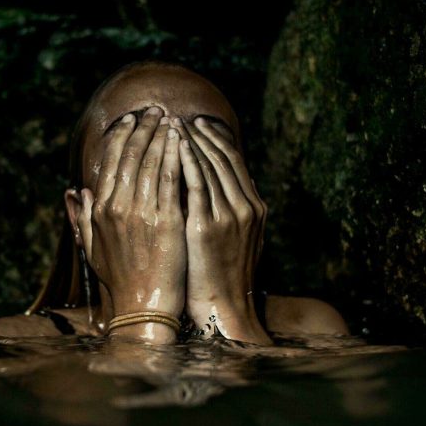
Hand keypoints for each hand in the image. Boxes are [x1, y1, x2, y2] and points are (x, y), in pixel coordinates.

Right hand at [76, 107, 185, 342]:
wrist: (143, 307)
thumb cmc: (121, 279)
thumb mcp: (92, 248)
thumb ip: (82, 217)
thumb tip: (74, 191)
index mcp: (101, 210)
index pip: (111, 161)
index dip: (121, 136)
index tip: (130, 119)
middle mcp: (119, 206)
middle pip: (132, 155)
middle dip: (143, 127)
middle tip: (154, 109)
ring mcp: (143, 212)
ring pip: (152, 161)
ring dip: (160, 134)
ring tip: (169, 117)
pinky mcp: (167, 220)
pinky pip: (171, 178)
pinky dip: (175, 154)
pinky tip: (180, 139)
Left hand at [176, 117, 270, 343]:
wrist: (223, 309)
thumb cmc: (221, 276)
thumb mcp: (238, 238)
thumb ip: (233, 209)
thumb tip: (228, 181)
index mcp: (253, 207)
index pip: (234, 161)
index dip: (216, 139)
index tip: (199, 124)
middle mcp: (245, 207)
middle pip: (222, 157)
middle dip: (200, 134)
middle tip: (181, 116)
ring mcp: (228, 216)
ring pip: (209, 165)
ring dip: (190, 141)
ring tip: (172, 123)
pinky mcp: (207, 226)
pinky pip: (196, 184)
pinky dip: (186, 161)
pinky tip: (173, 145)